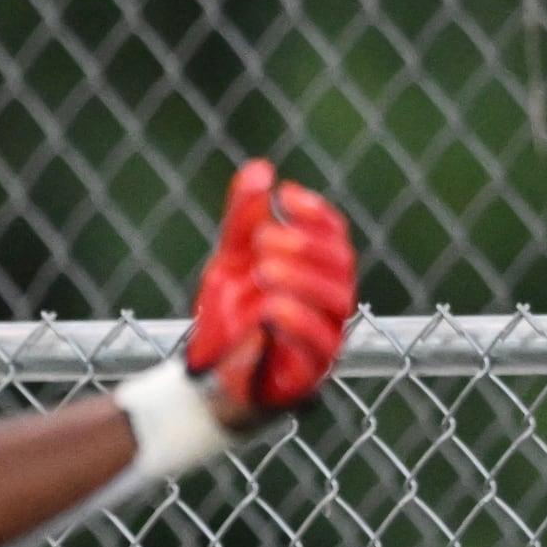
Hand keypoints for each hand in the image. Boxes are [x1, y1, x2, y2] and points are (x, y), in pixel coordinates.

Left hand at [184, 158, 356, 424]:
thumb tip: (260, 168)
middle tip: (266, 237)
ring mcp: (326, 336)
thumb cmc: (229, 318)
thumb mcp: (230, 262)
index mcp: (318, 273)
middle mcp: (330, 303)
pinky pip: (321, 345)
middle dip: (307, 246)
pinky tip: (270, 306)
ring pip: (337, 301)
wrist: (204, 378)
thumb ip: (244, 220)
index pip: (335, 236)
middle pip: (341, 265)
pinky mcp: (311, 371)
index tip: (286, 195)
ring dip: (303, 279)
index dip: (317, 213)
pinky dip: (298, 321)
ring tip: (264, 268)